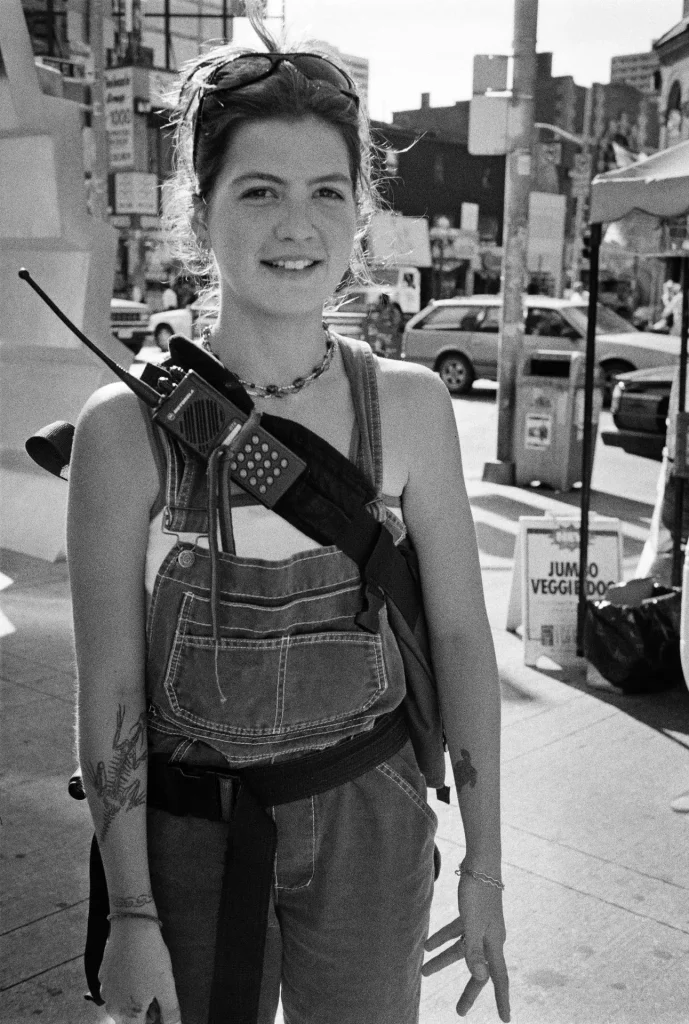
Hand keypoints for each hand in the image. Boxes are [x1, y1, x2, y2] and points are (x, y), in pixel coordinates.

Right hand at [101, 919, 181, 1023]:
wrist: (132, 927)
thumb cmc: (151, 958)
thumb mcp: (166, 986)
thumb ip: (170, 1011)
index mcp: (127, 1013)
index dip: (153, 1020)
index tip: (161, 1008)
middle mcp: (112, 1005)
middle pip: (128, 1019)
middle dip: (144, 1012)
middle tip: (158, 994)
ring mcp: (104, 989)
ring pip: (120, 1003)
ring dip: (134, 999)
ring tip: (149, 981)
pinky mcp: (102, 974)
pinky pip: (114, 987)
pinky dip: (125, 985)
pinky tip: (136, 970)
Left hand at [422, 873, 509, 1021]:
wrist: (480, 861)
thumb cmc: (478, 892)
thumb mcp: (472, 923)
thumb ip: (474, 951)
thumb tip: (480, 978)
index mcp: (493, 942)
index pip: (498, 978)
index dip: (501, 999)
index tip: (505, 1020)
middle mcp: (489, 937)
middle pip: (479, 969)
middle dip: (469, 989)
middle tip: (460, 1010)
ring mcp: (479, 925)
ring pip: (461, 950)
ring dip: (443, 960)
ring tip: (424, 971)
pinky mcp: (470, 913)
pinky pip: (455, 932)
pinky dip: (441, 938)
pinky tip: (426, 944)